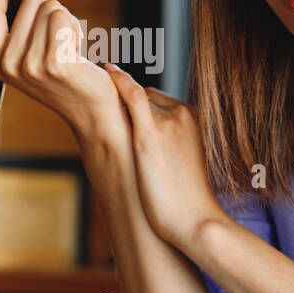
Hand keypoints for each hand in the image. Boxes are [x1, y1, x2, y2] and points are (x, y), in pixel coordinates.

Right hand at [0, 0, 126, 143]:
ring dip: (65, 20)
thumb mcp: (30, 53)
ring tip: (68, 47)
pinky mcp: (54, 63)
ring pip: (48, 7)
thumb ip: (18, 26)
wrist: (90, 111)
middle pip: (27, 2)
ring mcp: (29, 65)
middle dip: (49, 10)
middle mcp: (8, 64)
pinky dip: (74, 27)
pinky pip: (62, 18)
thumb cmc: (64, 75)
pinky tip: (76, 51)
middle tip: (59, 39)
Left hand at [104, 64, 227, 249]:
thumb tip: (152, 147)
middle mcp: (183, 115)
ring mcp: (168, 122)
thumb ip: (172, 146)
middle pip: (148, 98)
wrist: (195, 222)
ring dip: (117, 98)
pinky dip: (120, 80)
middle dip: (129, 106)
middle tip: (105, 109)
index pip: (159, 101)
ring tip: (98, 88)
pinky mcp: (150, 136)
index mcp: (195, 120)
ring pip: (136, 99)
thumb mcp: (186, 164)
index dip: (139, 106)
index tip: (121, 106)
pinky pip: (133, 95)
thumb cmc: (188, 202)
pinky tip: (107, 70)